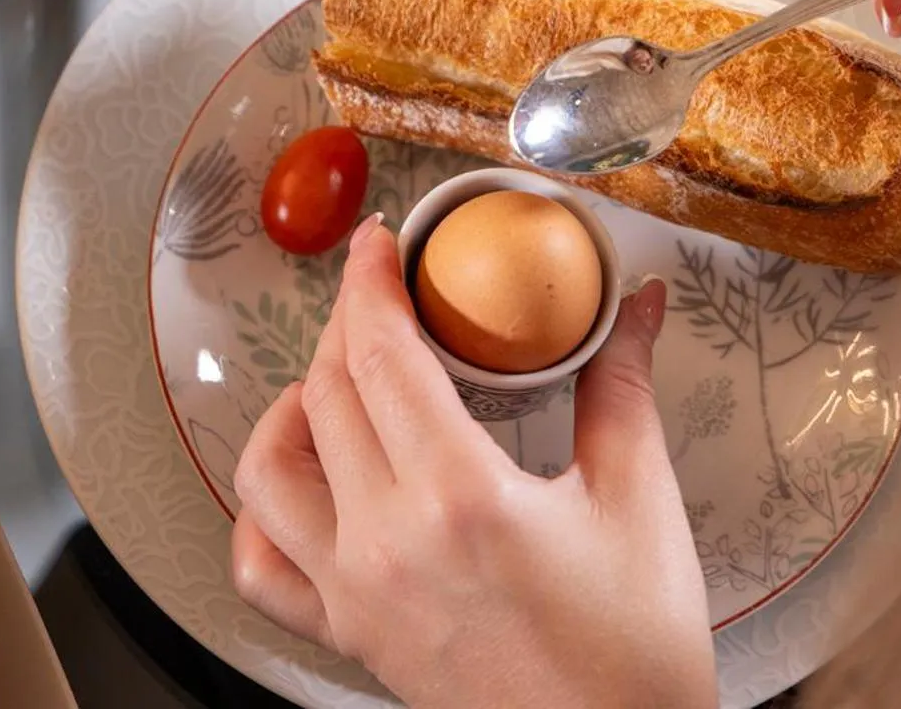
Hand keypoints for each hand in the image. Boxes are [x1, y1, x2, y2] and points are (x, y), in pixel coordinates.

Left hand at [231, 217, 714, 708]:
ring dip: (292, 408)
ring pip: (267, 471)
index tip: (376, 242)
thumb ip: (622, 388)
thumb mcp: (639, 505)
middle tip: (380, 293)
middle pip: (326, 393)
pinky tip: (302, 483)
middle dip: (345, 323)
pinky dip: (261, 514)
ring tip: (341, 383)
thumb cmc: (634, 659)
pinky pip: (261, 567)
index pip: (380, 355)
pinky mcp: (345, 636)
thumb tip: (635, 306)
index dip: (369, 283)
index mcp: (460, 499)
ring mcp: (353, 594)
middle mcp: (386, 543)